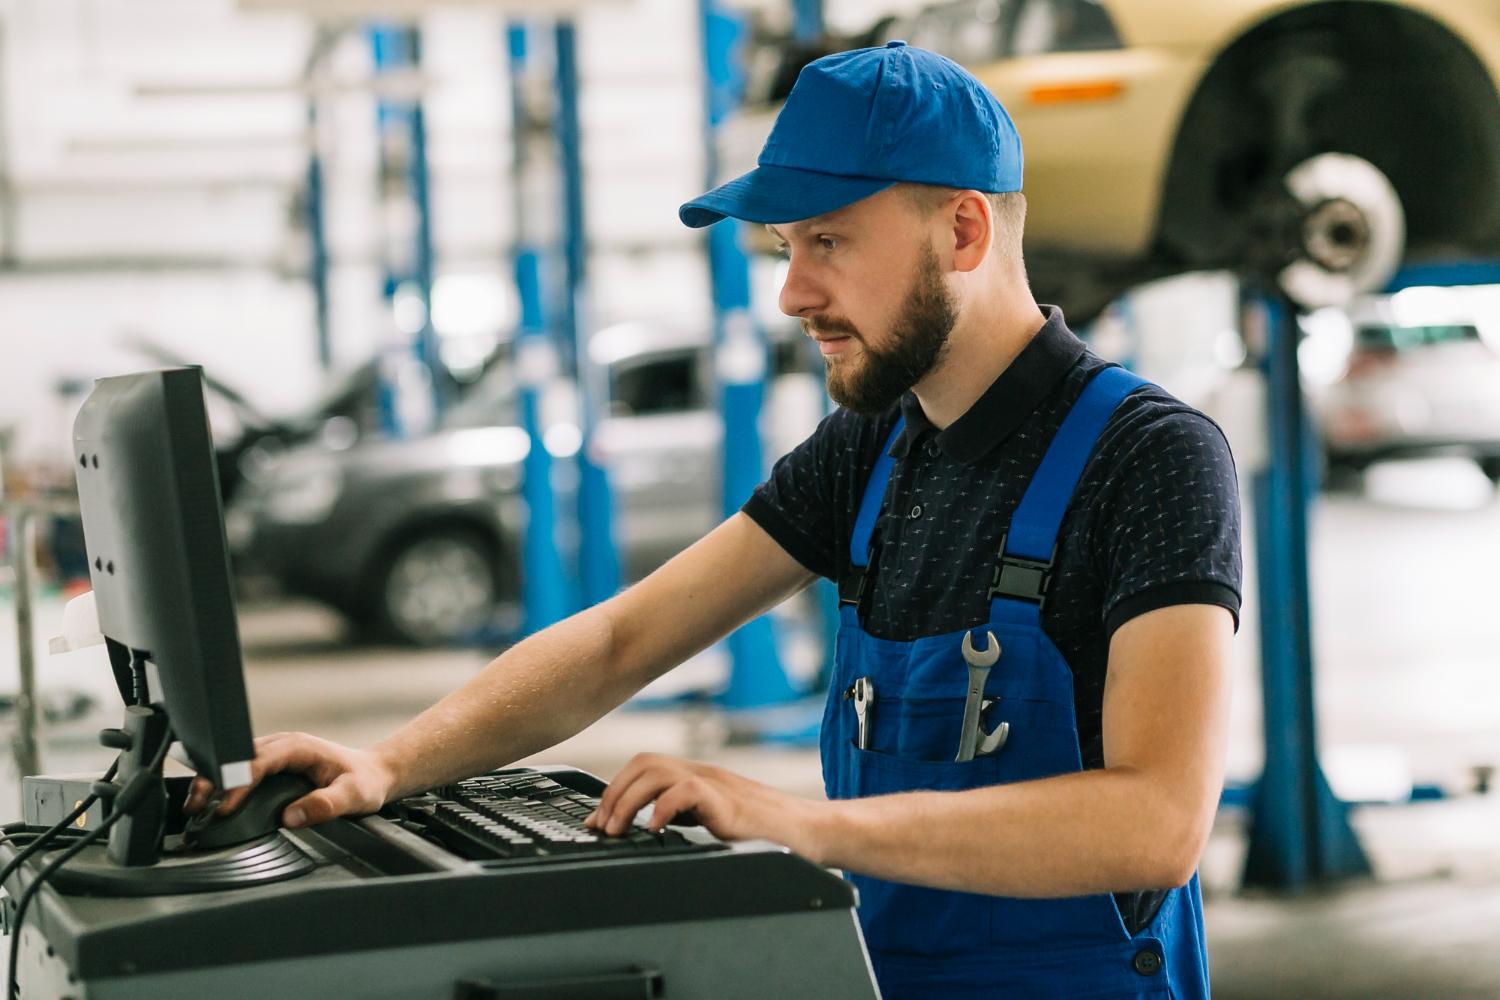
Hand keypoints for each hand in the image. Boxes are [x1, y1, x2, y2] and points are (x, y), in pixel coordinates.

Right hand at [183, 732, 398, 828]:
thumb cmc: (365, 782)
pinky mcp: (271, 764)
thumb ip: (325, 805)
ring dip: (213, 781)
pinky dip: (222, 784)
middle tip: (194, 806)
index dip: (239, 782)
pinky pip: (240, 769)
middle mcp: (283, 745)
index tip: (224, 806)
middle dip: (214, 779)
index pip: (259, 761)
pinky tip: (210, 802)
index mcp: (299, 747)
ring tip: (193, 807)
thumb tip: (291, 817)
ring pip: (234, 762)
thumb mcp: (354, 796)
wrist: (373, 774)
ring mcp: (275, 753)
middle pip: (238, 757)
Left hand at [583, 753, 829, 862]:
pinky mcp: (727, 801)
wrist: (809, 831)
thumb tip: (646, 827)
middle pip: (644, 763)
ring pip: (656, 772)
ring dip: (628, 800)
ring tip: (618, 830)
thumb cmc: (767, 831)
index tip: (596, 820)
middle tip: (601, 827)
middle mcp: (702, 773)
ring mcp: (715, 784)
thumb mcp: (714, 820)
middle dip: (614, 794)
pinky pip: (686, 792)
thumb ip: (685, 816)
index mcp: (697, 777)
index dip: (614, 790)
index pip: (644, 767)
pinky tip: (654, 830)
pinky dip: (662, 808)